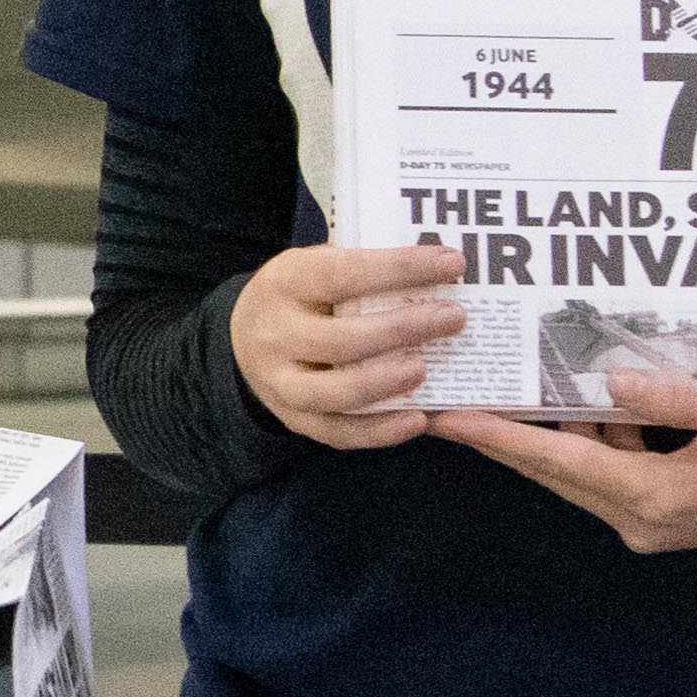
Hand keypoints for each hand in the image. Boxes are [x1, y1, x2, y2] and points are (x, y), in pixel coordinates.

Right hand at [231, 240, 466, 452]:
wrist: (243, 337)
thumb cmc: (301, 296)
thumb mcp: (315, 267)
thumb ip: (362, 273)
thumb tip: (440, 273)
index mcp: (285, 283)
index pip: (344, 274)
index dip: (400, 269)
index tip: (451, 264)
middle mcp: (275, 334)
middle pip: (340, 339)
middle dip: (402, 329)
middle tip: (452, 318)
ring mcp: (279, 382)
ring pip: (333, 393)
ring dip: (384, 383)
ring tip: (425, 370)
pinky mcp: (293, 419)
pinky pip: (337, 432)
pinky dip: (379, 431)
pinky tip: (416, 419)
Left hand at [441, 361, 696, 553]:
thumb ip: (686, 398)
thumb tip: (615, 380)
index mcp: (657, 497)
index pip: (562, 463)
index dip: (503, 439)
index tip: (451, 420)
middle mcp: (640, 516)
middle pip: (554, 470)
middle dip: (499, 437)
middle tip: (443, 404)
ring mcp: (648, 515)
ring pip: (577, 468)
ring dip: (540, 434)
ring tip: (492, 391)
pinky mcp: (660, 505)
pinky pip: (606, 466)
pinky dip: (583, 436)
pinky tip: (570, 399)